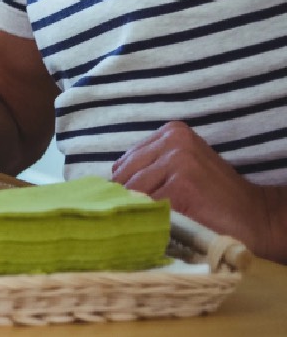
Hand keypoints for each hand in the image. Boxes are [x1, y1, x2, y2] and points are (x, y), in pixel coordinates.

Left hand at [112, 121, 286, 260]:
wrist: (256, 217)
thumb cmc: (213, 197)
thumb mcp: (180, 169)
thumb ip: (148, 168)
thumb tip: (105, 185)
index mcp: (170, 131)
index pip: (124, 164)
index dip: (124, 190)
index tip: (133, 208)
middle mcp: (173, 139)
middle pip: (125, 177)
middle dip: (128, 202)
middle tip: (142, 221)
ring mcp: (179, 160)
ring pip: (133, 192)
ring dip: (139, 213)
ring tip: (157, 225)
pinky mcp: (182, 184)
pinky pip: (148, 206)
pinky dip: (152, 221)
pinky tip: (166, 228)